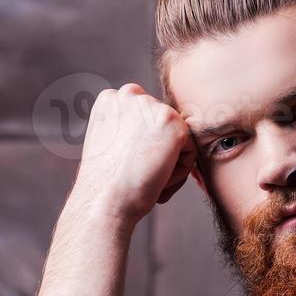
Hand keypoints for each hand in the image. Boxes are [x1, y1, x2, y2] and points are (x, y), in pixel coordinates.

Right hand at [73, 83, 196, 225]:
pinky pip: (190, 152)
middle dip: (157, 155)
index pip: (145, 121)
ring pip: (177, 141)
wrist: (105, 200)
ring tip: (147, 181)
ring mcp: (153, 107)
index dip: (141, 149)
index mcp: (111, 99)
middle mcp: (131, 95)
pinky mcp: (174, 124)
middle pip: (162, 128)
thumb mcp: (110, 145)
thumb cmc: (105, 184)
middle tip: (139, 177)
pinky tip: (157, 181)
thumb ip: (129, 130)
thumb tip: (155, 134)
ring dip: (168, 166)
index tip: (131, 168)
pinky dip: (178, 173)